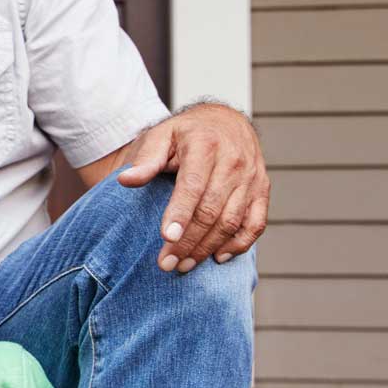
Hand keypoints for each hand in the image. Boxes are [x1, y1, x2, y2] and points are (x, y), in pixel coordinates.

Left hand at [116, 104, 268, 272]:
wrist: (225, 121)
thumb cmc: (186, 134)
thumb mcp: (161, 136)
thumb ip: (145, 160)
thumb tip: (125, 180)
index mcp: (205, 145)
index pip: (193, 186)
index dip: (180, 214)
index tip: (166, 238)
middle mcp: (233, 161)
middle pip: (211, 209)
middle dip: (188, 241)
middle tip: (167, 264)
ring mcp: (251, 177)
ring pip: (232, 221)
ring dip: (208, 248)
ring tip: (184, 265)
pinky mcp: (262, 190)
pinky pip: (256, 223)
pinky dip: (239, 244)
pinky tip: (218, 257)